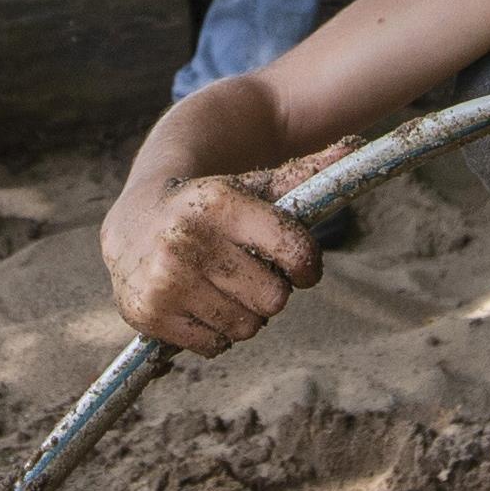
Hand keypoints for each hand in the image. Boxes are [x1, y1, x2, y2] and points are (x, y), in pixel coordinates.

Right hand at [102, 141, 349, 352]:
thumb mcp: (254, 186)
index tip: (301, 267)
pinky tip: (197, 302)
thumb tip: (357, 144)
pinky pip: (214, 346)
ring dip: (242, 313)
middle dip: (269, 290)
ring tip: (219, 286)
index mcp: (219, 202)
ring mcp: (164, 280)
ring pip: (246, 327)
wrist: (132, 220)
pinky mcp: (148, 313)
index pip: (297, 253)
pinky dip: (213, 332)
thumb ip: (307, 174)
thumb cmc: (209, 205)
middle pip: (275, 299)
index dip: (307, 266)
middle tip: (247, 273)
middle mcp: (187, 240)